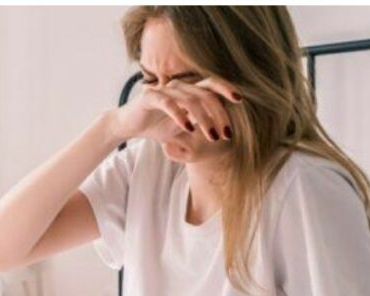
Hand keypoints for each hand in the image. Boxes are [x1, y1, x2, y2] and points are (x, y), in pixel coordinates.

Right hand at [108, 76, 241, 143]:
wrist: (129, 125)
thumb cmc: (157, 125)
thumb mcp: (183, 125)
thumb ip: (200, 122)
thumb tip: (221, 127)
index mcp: (188, 91)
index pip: (211, 85)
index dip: (226, 89)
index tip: (240, 101)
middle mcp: (179, 87)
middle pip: (205, 95)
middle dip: (219, 115)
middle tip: (226, 135)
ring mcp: (165, 90)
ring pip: (190, 100)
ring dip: (204, 120)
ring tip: (212, 137)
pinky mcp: (150, 97)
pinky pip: (169, 104)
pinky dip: (180, 116)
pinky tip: (188, 129)